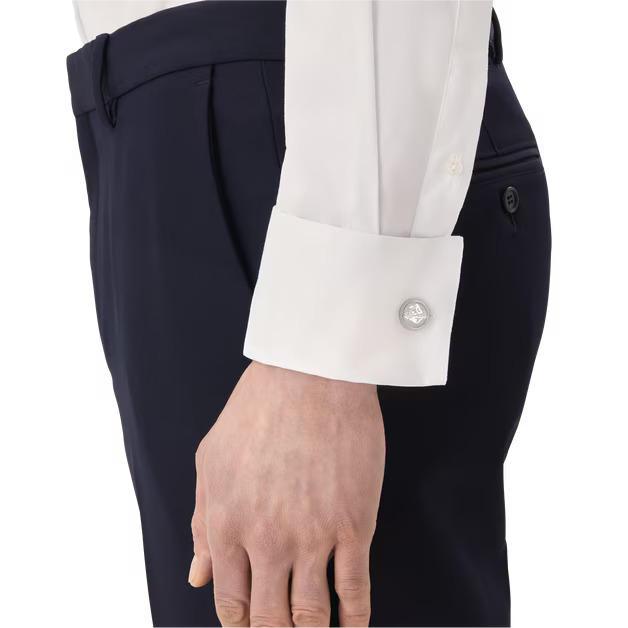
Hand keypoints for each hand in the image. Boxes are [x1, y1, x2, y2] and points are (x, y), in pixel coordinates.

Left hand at [189, 361, 384, 626]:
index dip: (241, 623)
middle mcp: (266, 540)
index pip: (230, 602)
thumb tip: (197, 575)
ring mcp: (313, 535)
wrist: (310, 375)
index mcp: (226, 524)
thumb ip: (201, 520)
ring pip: (312, 614)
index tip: (252, 624)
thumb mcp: (212, 459)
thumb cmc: (258, 409)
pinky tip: (354, 624)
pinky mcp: (354, 524)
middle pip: (271, 618)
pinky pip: (356, 590)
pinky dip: (356, 618)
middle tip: (283, 627)